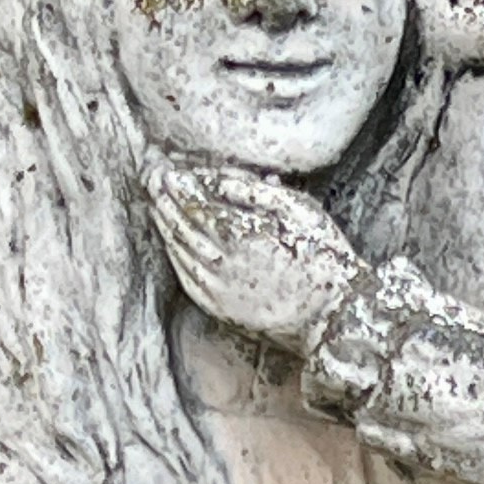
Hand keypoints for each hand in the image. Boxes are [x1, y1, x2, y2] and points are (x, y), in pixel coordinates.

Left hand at [147, 156, 362, 349]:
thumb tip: (216, 176)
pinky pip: (186, 278)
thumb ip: (252, 191)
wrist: (334, 315)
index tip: (164, 168)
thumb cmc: (322, 255)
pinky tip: (172, 242)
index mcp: (242, 234)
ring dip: (165, 225)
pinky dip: (175, 256)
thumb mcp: (297, 209)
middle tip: (150, 179)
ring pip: (179, 251)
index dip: (178, 185)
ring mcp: (218, 289)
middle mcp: (223, 262)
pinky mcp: (220, 310)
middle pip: (182, 225)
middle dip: (164, 200)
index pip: (196, 203)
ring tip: (156, 205)